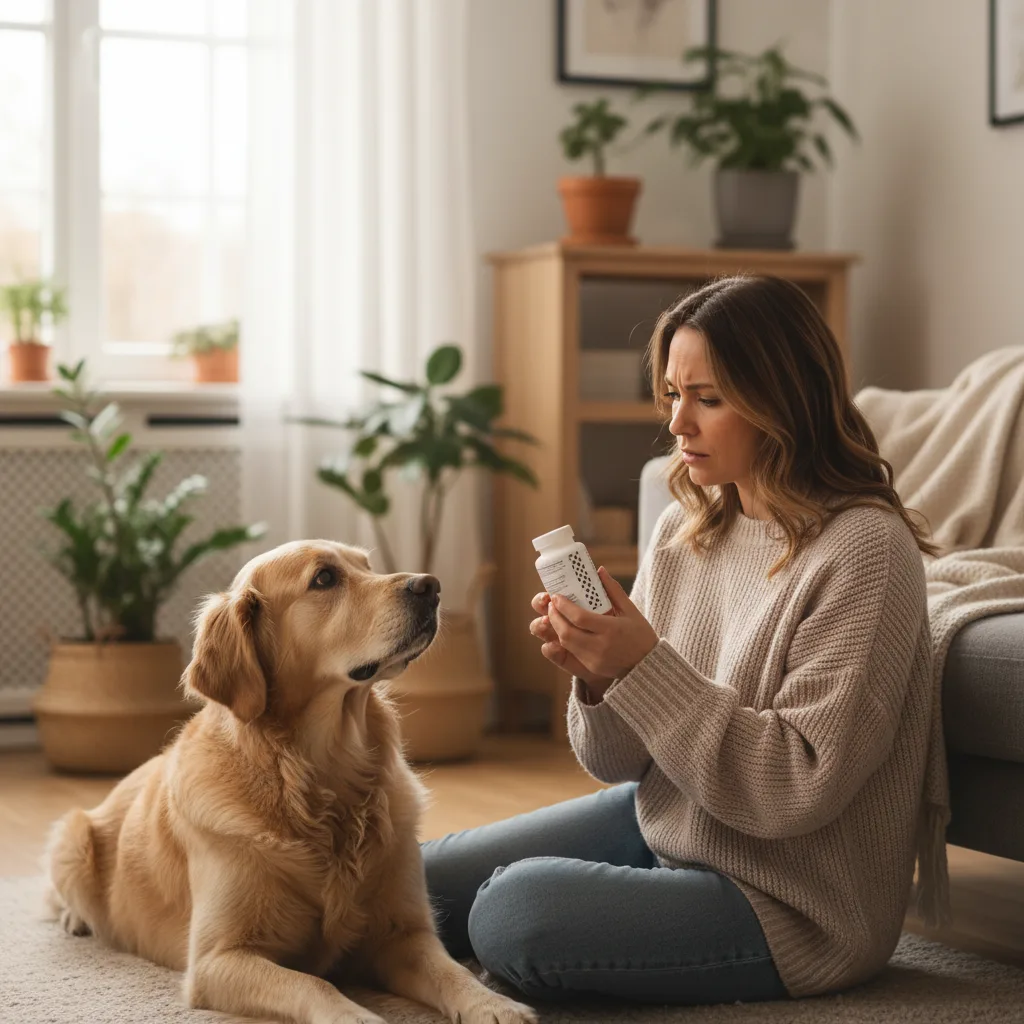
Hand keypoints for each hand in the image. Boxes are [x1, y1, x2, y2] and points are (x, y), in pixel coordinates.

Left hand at [530, 567, 658, 683]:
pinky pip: (572, 652)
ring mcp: (595, 659)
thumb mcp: (631, 610)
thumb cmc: (641, 634)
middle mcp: (601, 646)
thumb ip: (613, 590)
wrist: (648, 665)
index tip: (556, 596)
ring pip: (566, 643)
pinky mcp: (592, 667)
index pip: (579, 617)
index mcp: (611, 629)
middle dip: (554, 617)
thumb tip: (599, 570)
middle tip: (551, 605)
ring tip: (555, 615)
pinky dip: (565, 639)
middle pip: (567, 632)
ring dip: (556, 628)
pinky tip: (564, 629)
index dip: (563, 607)